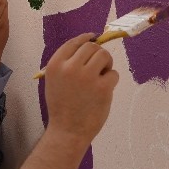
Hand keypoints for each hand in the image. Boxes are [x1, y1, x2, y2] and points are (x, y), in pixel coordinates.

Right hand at [43, 33, 118, 150]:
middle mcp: (70, 67)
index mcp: (55, 65)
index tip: (94, 37)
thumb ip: (66, 63)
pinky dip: (111, 80)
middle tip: (98, 67)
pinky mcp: (102, 87)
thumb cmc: (61, 106)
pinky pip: (114, 74)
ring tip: (101, 77)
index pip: (73, 43)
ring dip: (106, 64)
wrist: (67, 131)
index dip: (86, 38)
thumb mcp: (54, 81)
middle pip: (91, 47)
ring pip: (104, 55)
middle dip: (97, 54)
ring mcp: (87, 77)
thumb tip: (88, 44)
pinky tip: (104, 90)